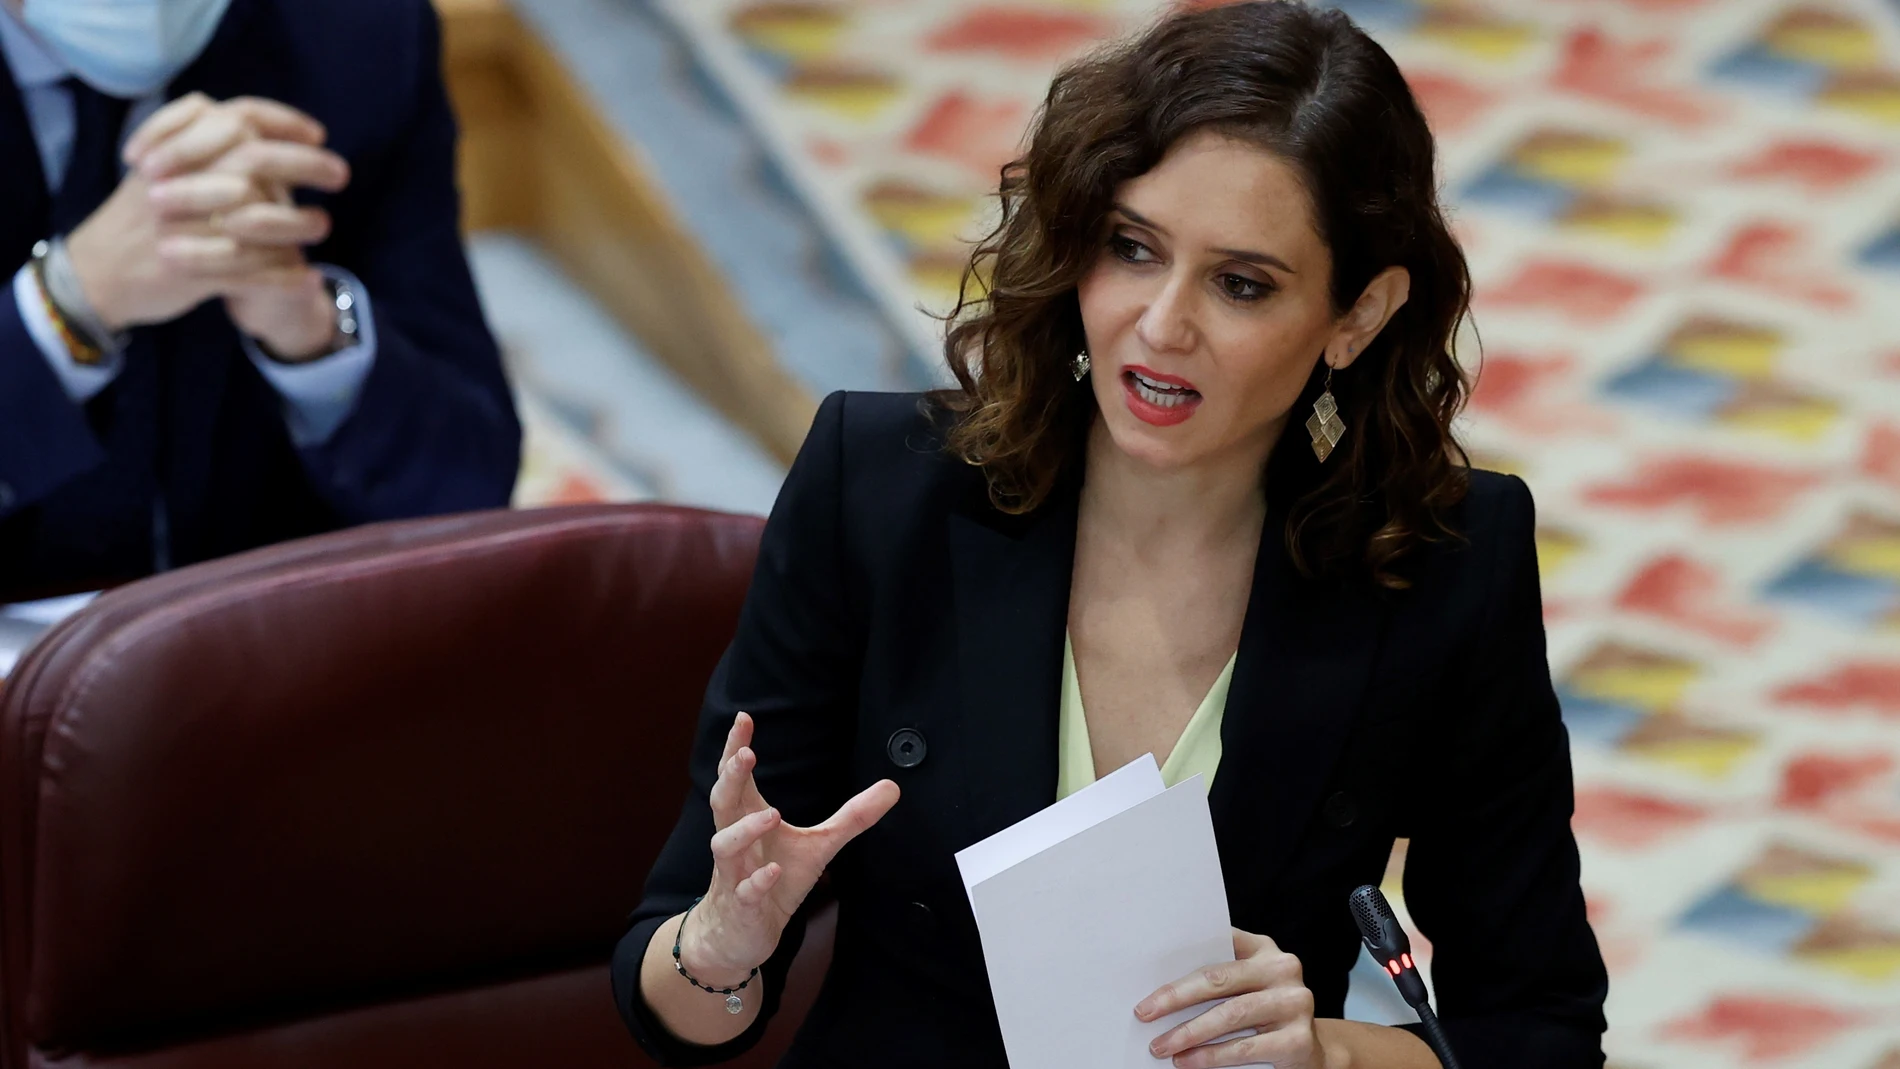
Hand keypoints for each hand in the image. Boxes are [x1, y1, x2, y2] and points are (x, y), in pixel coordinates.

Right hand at [65, 94, 348, 355]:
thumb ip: (198, 143)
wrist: (94, 274)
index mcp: (176, 153)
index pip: (236, 117)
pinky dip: (283, 275)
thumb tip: (250, 121)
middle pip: (255, 159)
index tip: (317, 132)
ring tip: (324, 226)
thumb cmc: (138, 219)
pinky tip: (309, 276)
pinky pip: (250, 272)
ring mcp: (185, 226)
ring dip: (299, 223)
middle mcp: (180, 182)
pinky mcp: (190, 269)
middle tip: (341, 172)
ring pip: (258, 219)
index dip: (282, 120)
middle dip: (306, 163)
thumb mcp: (159, 169)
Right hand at [679, 712, 899, 985]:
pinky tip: (774, 871)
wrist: (738, 935)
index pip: (737, 779)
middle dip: (731, 777)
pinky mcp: (742, 907)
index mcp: (748, 819)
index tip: (744, 719)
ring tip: (771, 814)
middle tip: (746, 754)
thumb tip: (892, 787)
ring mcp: (734, 875)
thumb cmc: (772, 881)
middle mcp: (736, 842)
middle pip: (723, 803)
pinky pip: (744, 892)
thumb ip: (851, 817)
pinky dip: (757, 881)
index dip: (736, 749)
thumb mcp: (818, 846)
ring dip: (745, 830)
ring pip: (726, 846)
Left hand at [1137, 929, 1330, 1068]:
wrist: (1308, 1047)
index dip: (1181, 956)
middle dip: (1176, 997)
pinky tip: (1189, 1061)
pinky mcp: (1299, 1039)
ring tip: (1162, 1046)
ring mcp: (1294, 1003)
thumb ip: (1217, 978)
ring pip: (1230, 1015)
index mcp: (1263, 948)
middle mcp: (1283, 969)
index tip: (1148, 971)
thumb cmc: (1263, 1011)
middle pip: (1219, 979)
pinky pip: (1245, 1047)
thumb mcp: (1246, 985)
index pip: (1217, 941)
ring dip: (1189, 1033)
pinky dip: (1212, 1056)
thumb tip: (1161, 991)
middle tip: (1145, 1012)